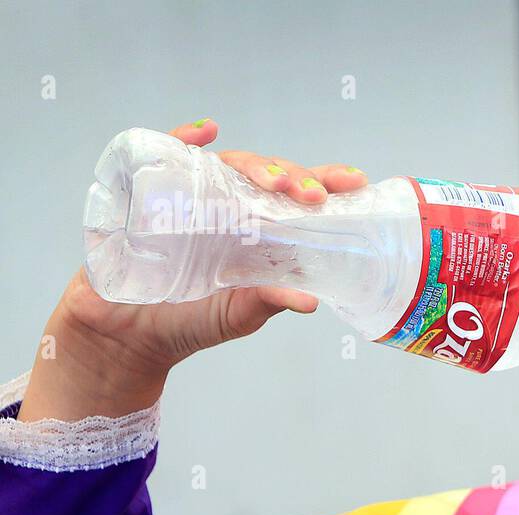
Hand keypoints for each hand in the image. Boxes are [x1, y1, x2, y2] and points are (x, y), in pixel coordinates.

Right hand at [18, 118, 368, 420]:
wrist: (125, 336)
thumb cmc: (188, 322)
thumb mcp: (238, 315)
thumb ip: (269, 301)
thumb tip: (310, 302)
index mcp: (258, 230)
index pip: (296, 198)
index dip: (324, 184)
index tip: (353, 182)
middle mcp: (229, 206)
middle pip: (267, 176)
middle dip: (294, 179)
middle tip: (310, 195)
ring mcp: (190, 196)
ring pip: (228, 164)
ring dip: (255, 165)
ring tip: (274, 179)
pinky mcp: (148, 193)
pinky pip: (165, 154)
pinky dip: (183, 138)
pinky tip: (204, 133)